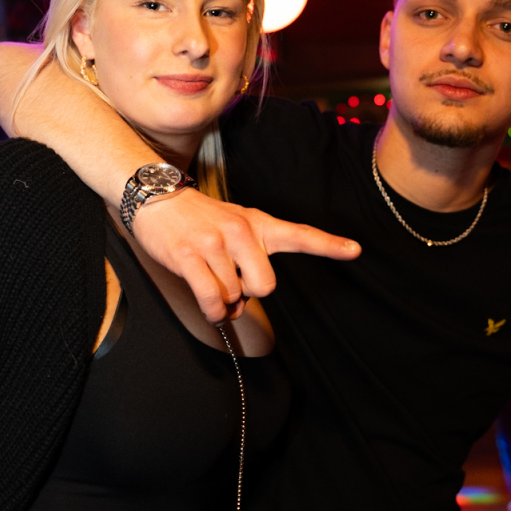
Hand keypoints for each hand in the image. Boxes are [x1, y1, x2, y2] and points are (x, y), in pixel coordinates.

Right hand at [133, 188, 360, 322]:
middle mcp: (241, 231)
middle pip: (266, 286)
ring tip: (210, 280)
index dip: (329, 245)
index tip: (354, 250)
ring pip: (235, 297)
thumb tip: (243, 304)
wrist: (156, 199)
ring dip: (224, 301)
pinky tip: (208, 302)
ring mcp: (215, 244)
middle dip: (249, 293)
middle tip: (231, 279)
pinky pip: (212, 300)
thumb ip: (249, 260)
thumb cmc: (199, 220)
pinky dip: (212, 311)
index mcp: (258, 223)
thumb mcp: (234, 225)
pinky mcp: (190, 257)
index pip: (299, 234)